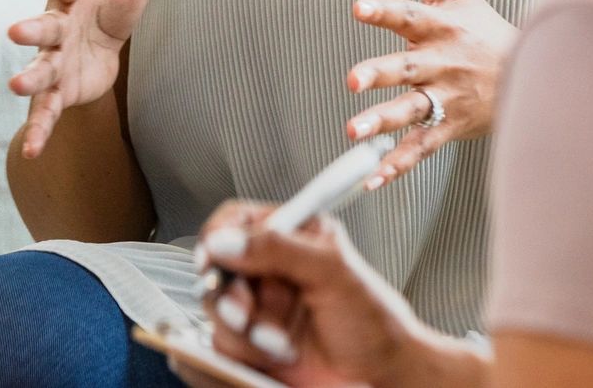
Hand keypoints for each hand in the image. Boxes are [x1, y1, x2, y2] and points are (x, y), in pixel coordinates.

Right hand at [6, 0, 152, 157]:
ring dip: (28, 77)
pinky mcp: (61, 90)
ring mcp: (56, 59)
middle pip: (43, 27)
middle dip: (30, 29)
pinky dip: (37, 130)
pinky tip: (30, 152)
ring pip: (39, 68)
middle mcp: (58, 25)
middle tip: (14, 32)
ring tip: (14, 86)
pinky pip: (47, 111)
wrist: (111, 37)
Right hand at [184, 201, 456, 387]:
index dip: (217, 236)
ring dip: (244, 329)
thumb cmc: (372, 317)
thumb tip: (226, 240)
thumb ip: (279, 248)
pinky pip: (225, 343)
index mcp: (292, 234)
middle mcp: (271, 267)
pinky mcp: (254, 340)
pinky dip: (247, 351)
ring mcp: (261, 305)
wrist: (381, 372)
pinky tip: (279, 353)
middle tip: (246, 312)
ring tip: (279, 340)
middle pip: (217, 267)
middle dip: (230, 294)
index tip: (212, 258)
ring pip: (217, 308)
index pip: (236, 220)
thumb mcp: (332, 271)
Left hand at [344, 0, 517, 187]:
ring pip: (411, 111)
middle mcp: (441, 62)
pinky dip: (397, 165)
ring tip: (352, 132)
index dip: (383, 10)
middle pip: (407, 67)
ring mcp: (447, 97)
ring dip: (382, 122)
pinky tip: (371, 177)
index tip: (357, 8)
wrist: (531, 73)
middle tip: (351, 79)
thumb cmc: (481, 25)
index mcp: (440, 25)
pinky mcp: (450, 126)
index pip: (408, 15)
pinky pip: (421, 148)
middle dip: (379, 74)